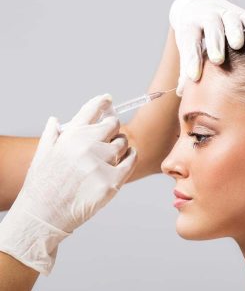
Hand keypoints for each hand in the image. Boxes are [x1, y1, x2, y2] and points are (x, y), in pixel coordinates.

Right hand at [0, 94, 136, 274]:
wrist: (43, 217)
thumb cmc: (42, 187)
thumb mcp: (42, 155)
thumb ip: (52, 135)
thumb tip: (56, 119)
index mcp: (70, 136)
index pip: (91, 110)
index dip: (102, 102)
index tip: (108, 100)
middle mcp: (86, 146)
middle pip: (113, 125)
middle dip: (112, 129)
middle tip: (109, 137)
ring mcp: (100, 164)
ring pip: (123, 143)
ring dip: (120, 146)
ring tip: (112, 155)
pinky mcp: (111, 182)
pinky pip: (130, 161)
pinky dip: (131, 157)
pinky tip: (128, 157)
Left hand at [169, 0, 244, 94]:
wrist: (198, 7)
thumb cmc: (193, 35)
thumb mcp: (186, 48)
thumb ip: (186, 68)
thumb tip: (181, 93)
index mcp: (189, 28)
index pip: (190, 44)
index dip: (192, 60)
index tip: (194, 77)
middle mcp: (206, 17)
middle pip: (210, 28)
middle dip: (214, 44)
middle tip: (217, 60)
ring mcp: (223, 13)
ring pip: (230, 19)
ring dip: (234, 31)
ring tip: (238, 45)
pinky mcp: (238, 12)